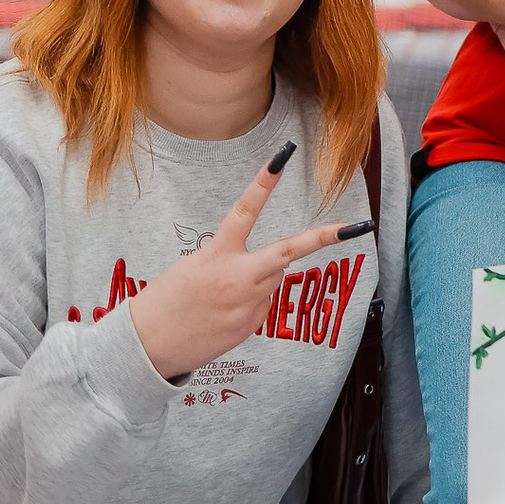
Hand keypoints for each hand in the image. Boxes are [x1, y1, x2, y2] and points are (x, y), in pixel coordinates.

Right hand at [124, 147, 368, 379]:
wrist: (146, 347)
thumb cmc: (165, 301)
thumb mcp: (193, 268)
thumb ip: (231, 263)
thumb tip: (266, 273)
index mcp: (216, 254)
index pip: (245, 209)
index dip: (264, 181)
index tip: (283, 156)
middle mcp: (238, 277)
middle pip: (288, 251)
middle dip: (324, 237)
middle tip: (358, 226)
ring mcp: (248, 304)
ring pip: (273, 279)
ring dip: (258, 280)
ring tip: (221, 296)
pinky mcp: (251, 326)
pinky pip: (262, 305)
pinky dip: (249, 304)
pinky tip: (222, 314)